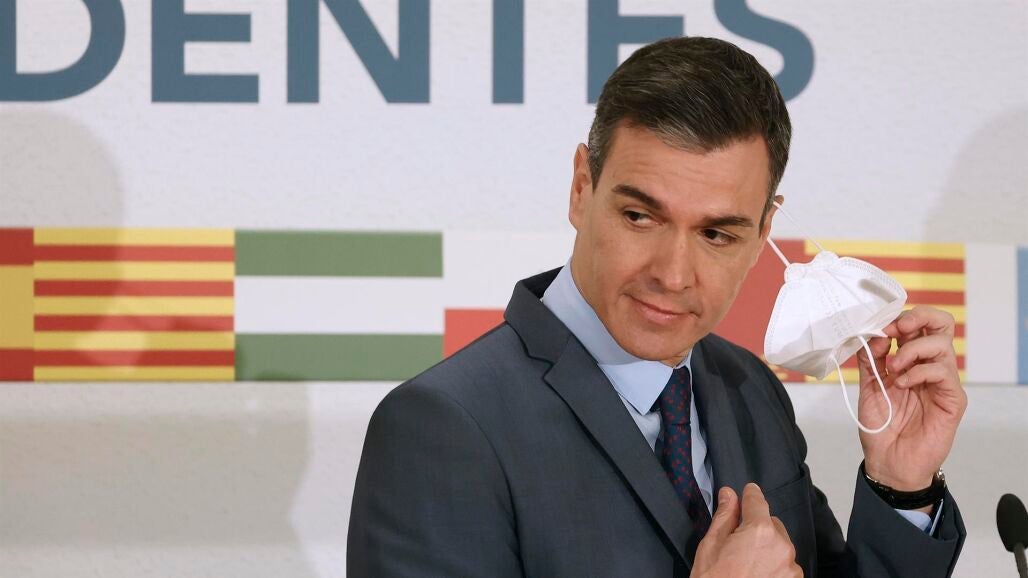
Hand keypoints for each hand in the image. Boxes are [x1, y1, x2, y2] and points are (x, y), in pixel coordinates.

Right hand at [693, 484, 801, 577]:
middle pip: (770, 524)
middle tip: (737, 544)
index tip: (748, 491)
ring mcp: (790, 568)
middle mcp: (781, 546)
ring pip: (779, 546)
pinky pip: (785, 565)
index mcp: (759, 531)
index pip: (757, 501)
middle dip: (756, 528)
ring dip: (767, 549)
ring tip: (746, 566)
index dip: (750, 494)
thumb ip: (724, 516)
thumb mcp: (711, 546)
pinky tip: (756, 576)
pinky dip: (774, 567)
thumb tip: (728, 495)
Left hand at [857, 305, 966, 492]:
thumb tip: (874, 334)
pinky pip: (943, 372)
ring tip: (894, 368)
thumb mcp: (868, 386)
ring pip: (942, 344)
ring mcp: (943, 382)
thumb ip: (870, 360)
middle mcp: (929, 366)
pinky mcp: (953, 399)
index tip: (880, 326)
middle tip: (897, 330)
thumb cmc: (881, 427)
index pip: (918, 324)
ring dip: (913, 349)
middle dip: (918, 318)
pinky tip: (903, 384)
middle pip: (941, 324)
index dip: (900, 318)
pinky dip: (920, 372)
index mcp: (910, 360)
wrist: (889, 462)